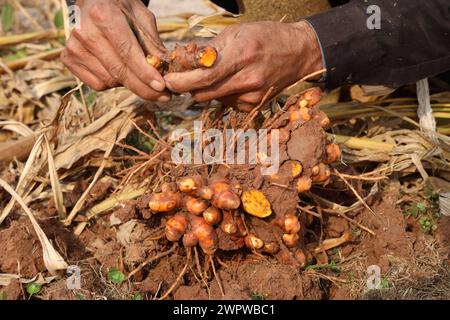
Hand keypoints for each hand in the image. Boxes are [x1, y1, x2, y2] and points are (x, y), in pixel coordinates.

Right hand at [61, 0, 170, 100]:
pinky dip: (113, 83)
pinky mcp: (68, 59)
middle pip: (118, 72)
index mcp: (103, 15)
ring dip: (129, 83)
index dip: (145, 73)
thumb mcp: (142, 17)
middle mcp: (84, 32)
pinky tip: (117, 68)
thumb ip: (152, 44)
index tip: (161, 86)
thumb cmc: (121, 9)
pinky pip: (97, 84)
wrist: (94, 1)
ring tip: (136, 71)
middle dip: (144, 88)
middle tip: (163, 96)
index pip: (127, 52)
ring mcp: (73, 47)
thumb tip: (163, 72)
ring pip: (110, 81)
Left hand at [164, 21, 322, 110]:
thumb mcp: (237, 33)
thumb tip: (185, 61)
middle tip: (184, 76)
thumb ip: (210, 50)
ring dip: (207, 89)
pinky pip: (226, 103)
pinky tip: (232, 81)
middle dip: (189, 87)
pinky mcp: (254, 106)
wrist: (298, 54)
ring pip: (213, 99)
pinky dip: (221, 93)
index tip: (168, 81)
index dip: (182, 82)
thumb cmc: (266, 37)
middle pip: (204, 94)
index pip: (205, 78)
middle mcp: (248, 81)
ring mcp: (252, 96)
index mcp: (242, 57)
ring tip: (218, 73)